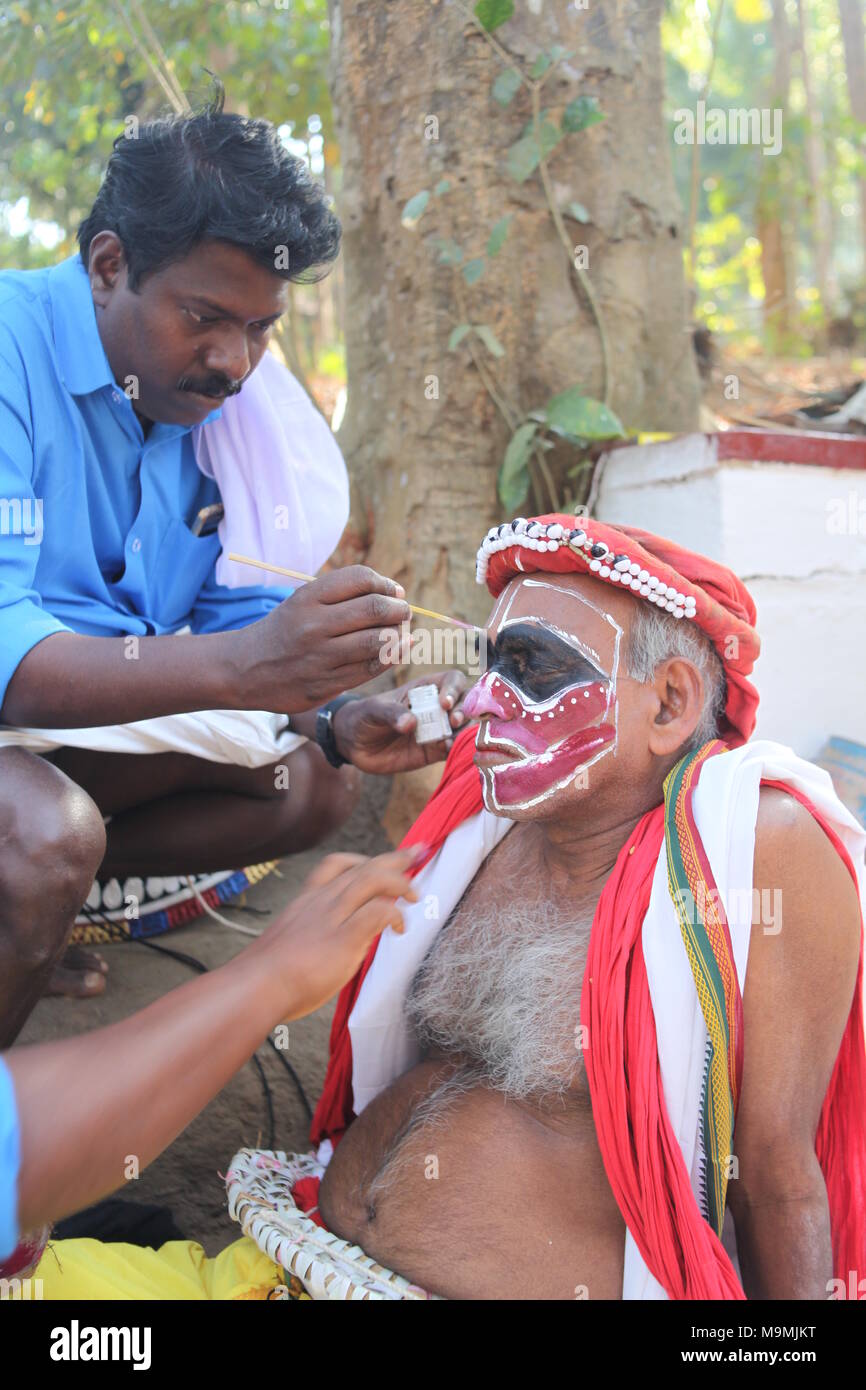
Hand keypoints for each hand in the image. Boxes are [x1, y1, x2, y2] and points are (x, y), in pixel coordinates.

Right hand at [234, 566, 410, 712]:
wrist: (245, 669)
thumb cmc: (286, 630)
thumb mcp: (303, 601)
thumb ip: (343, 595)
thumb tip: (396, 594)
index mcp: (307, 598)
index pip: (361, 578)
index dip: (386, 584)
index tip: (393, 592)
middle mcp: (313, 625)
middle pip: (375, 609)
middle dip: (399, 609)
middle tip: (404, 612)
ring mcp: (320, 657)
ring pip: (378, 641)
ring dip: (398, 635)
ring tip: (399, 632)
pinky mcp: (326, 685)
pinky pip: (370, 669)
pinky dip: (390, 658)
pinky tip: (394, 651)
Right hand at [251, 847, 422, 1017]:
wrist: (255, 987)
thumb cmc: (269, 976)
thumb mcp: (292, 942)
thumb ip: (316, 934)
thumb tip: (340, 939)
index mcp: (307, 901)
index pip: (336, 865)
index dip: (363, 859)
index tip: (381, 859)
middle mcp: (321, 901)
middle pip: (362, 866)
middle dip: (393, 858)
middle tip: (417, 852)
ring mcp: (332, 916)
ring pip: (372, 879)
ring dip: (400, 881)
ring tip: (414, 894)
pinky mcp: (343, 937)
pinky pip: (377, 912)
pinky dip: (395, 914)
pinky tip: (399, 928)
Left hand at [332, 670, 469, 773]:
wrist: (353, 744)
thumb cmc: (363, 717)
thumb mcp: (373, 710)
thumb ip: (391, 713)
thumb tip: (411, 723)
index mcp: (425, 689)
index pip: (452, 681)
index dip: (454, 689)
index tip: (444, 703)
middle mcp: (437, 707)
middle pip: (466, 703)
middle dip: (465, 711)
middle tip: (454, 721)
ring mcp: (437, 729)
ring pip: (464, 727)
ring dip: (463, 731)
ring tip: (449, 739)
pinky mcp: (434, 751)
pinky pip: (453, 748)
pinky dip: (454, 749)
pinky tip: (445, 749)